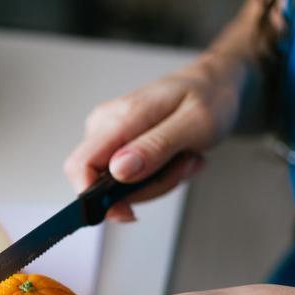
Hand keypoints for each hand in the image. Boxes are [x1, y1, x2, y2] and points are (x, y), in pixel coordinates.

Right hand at [64, 53, 246, 221]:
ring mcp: (113, 137)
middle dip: (143, 190)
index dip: (94, 197)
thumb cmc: (207, 96)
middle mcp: (107, 126)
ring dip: (158, 183)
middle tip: (180, 168)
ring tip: (185, 158)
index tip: (127, 210)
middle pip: (101, 183)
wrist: (213, 84)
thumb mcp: (194, 123)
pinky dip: (159, 178)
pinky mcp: (121, 147)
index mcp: (119, 117)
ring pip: (120, 188)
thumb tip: (119, 171)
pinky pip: (132, 181)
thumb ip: (155, 147)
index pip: (80, 165)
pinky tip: (178, 158)